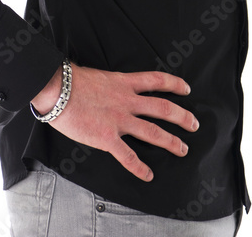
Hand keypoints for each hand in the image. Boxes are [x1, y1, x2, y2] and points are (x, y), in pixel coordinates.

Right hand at [31, 62, 198, 181]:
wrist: (57, 89)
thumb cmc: (72, 81)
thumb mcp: (99, 76)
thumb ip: (111, 85)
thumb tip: (113, 88)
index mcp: (124, 83)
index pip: (156, 80)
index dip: (174, 84)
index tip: (186, 89)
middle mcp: (126, 101)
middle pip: (163, 108)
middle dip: (182, 117)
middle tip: (194, 124)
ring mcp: (119, 120)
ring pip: (153, 131)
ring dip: (171, 141)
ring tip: (182, 148)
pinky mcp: (107, 138)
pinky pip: (128, 156)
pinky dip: (140, 167)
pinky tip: (148, 174)